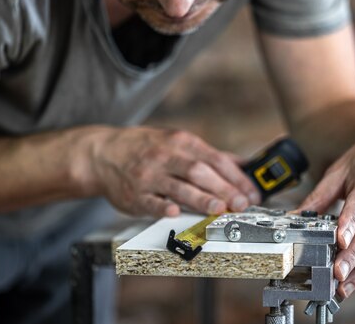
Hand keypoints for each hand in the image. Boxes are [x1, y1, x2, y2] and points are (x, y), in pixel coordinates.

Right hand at [82, 126, 260, 216]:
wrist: (103, 153)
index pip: (215, 159)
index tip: (251, 192)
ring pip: (178, 186)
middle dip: (223, 189)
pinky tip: (176, 212)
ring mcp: (148, 175)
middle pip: (199, 172)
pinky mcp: (134, 194)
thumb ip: (209, 154)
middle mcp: (165, 156)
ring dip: (200, 198)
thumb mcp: (177, 142)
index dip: (236, 177)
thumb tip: (242, 164)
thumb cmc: (146, 148)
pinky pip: (150, 202)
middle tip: (241, 204)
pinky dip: (163, 207)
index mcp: (180, 142)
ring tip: (219, 209)